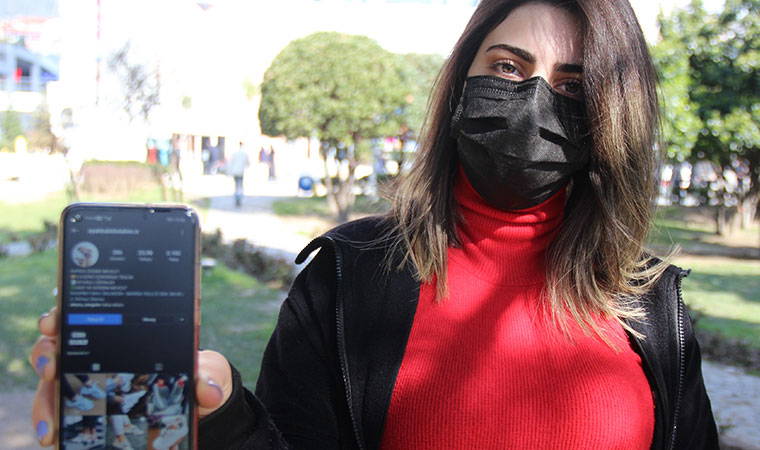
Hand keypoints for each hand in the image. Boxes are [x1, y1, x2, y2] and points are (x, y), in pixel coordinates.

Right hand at [29, 307, 232, 445]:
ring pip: (49, 385)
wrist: (198, 406)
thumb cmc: (196, 376)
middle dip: (45, 354)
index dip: (60, 314)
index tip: (53, 321)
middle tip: (51, 369)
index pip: (82, 313)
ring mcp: (87, 382)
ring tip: (52, 423)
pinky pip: (60, 414)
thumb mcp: (206, 371)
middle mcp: (96, 352)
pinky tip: (54, 437)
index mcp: (121, 331)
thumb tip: (208, 392)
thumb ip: (208, 374)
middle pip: (55, 346)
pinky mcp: (85, 409)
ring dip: (44, 401)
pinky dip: (52, 424)